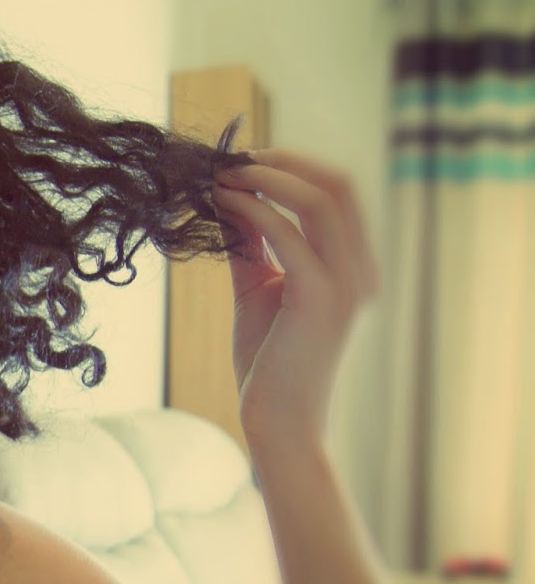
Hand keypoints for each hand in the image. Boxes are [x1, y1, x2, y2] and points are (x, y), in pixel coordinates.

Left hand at [212, 149, 380, 448]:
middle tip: (232, 160)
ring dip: (267, 179)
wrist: (277, 422)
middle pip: (336, 183)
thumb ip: (250, 246)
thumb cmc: (268, 363)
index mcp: (351, 265)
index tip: (241, 162)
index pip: (334, 192)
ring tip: (223, 177)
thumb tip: (230, 200)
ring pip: (320, 199)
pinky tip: (223, 206)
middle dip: (282, 162)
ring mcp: (346, 282)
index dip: (290, 167)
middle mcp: (359, 269)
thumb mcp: (257, 290)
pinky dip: (256, 211)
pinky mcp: (319, 299)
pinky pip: (289, 236)